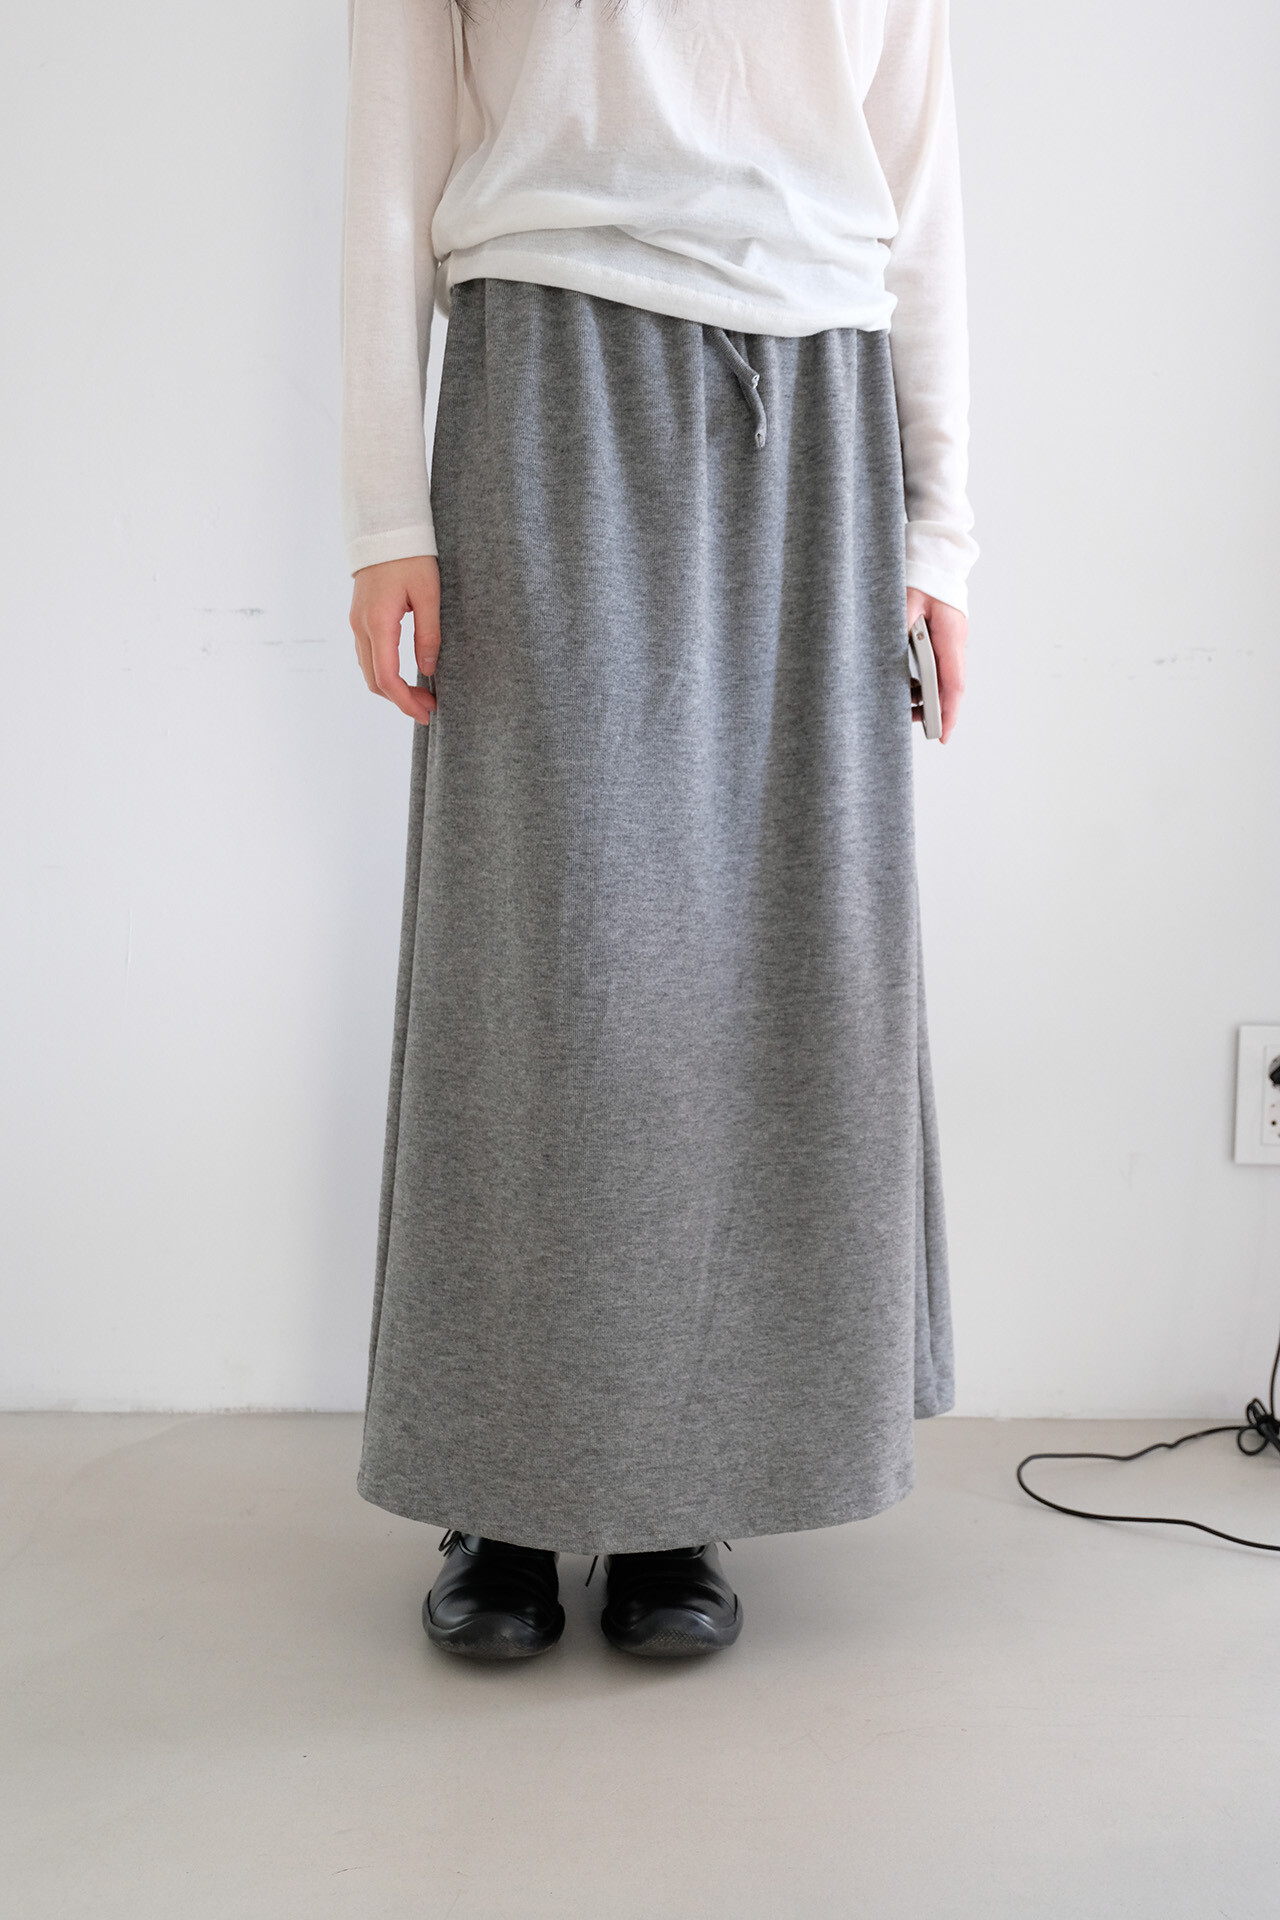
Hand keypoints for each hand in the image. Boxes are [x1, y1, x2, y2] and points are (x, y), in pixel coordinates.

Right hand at [349, 556, 439, 725]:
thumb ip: (428, 634)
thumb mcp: (428, 594)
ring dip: (392, 688)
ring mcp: (357, 623)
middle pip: (374, 681)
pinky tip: (406, 673)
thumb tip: (427, 669)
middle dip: (400, 700)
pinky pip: (368, 656)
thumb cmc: (410, 557)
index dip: (406, 702)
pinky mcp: (359, 618)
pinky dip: (384, 672)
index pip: (387, 678)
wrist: (384, 529)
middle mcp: (361, 627)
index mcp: (379, 623)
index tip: (427, 713)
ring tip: (422, 693)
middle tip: (429, 707)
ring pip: (368, 670)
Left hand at [906, 587, 966, 744]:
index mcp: (950, 635)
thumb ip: (901, 630)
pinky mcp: (945, 637)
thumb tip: (894, 657)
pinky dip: (927, 680)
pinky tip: (910, 687)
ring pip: (945, 676)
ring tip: (909, 710)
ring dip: (930, 695)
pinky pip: (939, 665)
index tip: (942, 734)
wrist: (934, 556)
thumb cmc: (921, 577)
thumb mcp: (905, 603)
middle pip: (951, 685)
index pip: (953, 682)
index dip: (948, 710)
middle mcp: (956, 640)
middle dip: (939, 710)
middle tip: (925, 731)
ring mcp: (953, 639)